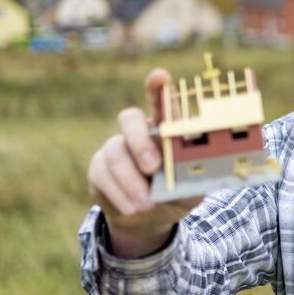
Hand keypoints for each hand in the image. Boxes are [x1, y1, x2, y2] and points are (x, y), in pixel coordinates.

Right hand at [87, 68, 202, 257]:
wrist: (148, 219)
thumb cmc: (175, 195)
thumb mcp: (191, 190)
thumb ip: (193, 180)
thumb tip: (194, 176)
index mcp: (165, 131)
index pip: (161, 104)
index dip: (158, 88)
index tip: (159, 76)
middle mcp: (138, 133)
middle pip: (129, 119)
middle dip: (140, 141)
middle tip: (153, 167)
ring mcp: (115, 148)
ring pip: (114, 151)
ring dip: (131, 180)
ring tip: (147, 204)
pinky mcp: (99, 168)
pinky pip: (103, 175)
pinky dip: (120, 194)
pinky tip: (133, 209)